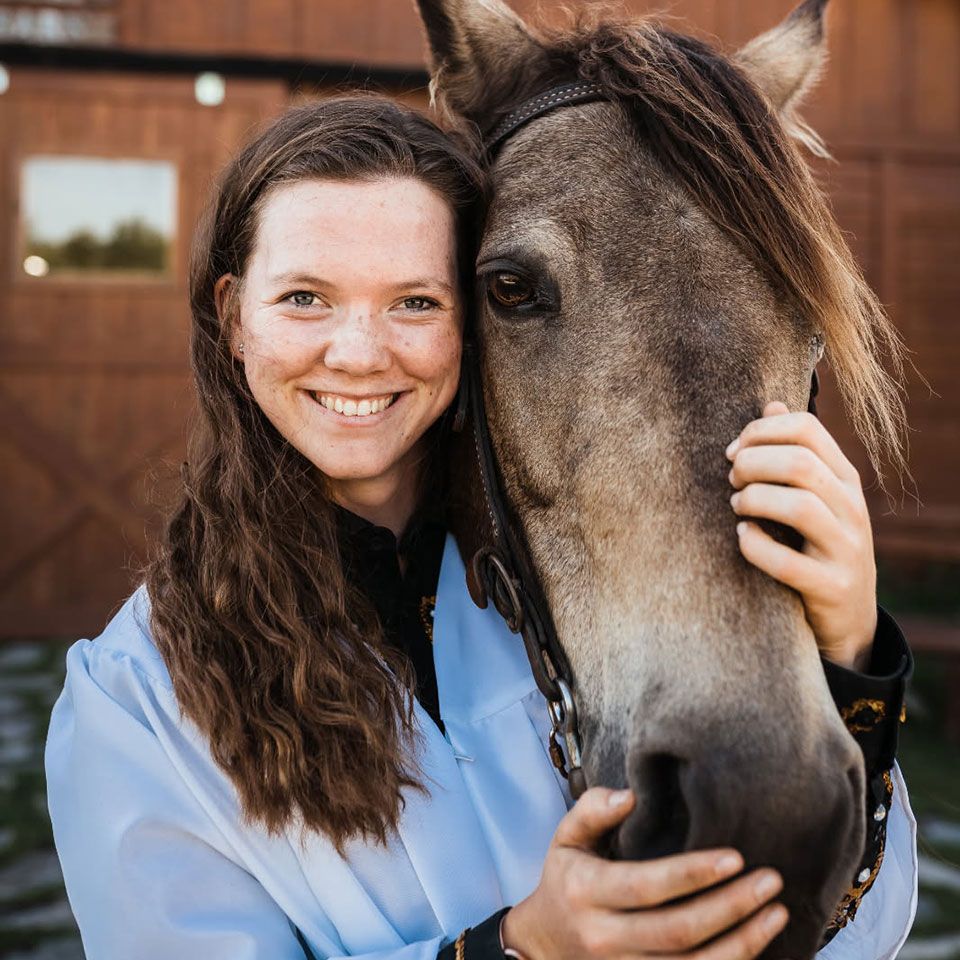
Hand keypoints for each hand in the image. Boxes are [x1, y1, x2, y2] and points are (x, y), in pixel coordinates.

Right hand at [501, 787, 786, 959]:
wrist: (543, 946)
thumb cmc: (566, 880)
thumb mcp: (567, 837)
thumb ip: (594, 810)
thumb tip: (630, 796)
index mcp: (585, 892)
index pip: (645, 886)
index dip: (692, 874)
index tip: (735, 856)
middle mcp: (604, 938)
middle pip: (677, 931)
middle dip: (730, 907)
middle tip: (770, 881)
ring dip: (741, 944)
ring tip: (776, 913)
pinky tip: (756, 944)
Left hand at [726, 401, 876, 670]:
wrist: (848, 618)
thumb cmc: (814, 545)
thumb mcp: (813, 496)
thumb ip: (795, 453)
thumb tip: (772, 403)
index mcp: (844, 478)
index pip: (806, 428)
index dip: (760, 431)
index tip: (733, 451)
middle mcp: (852, 508)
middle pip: (800, 463)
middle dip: (752, 464)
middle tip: (731, 480)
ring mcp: (847, 549)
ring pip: (800, 506)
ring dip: (754, 501)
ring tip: (737, 507)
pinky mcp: (833, 588)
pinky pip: (787, 562)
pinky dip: (755, 546)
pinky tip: (743, 539)